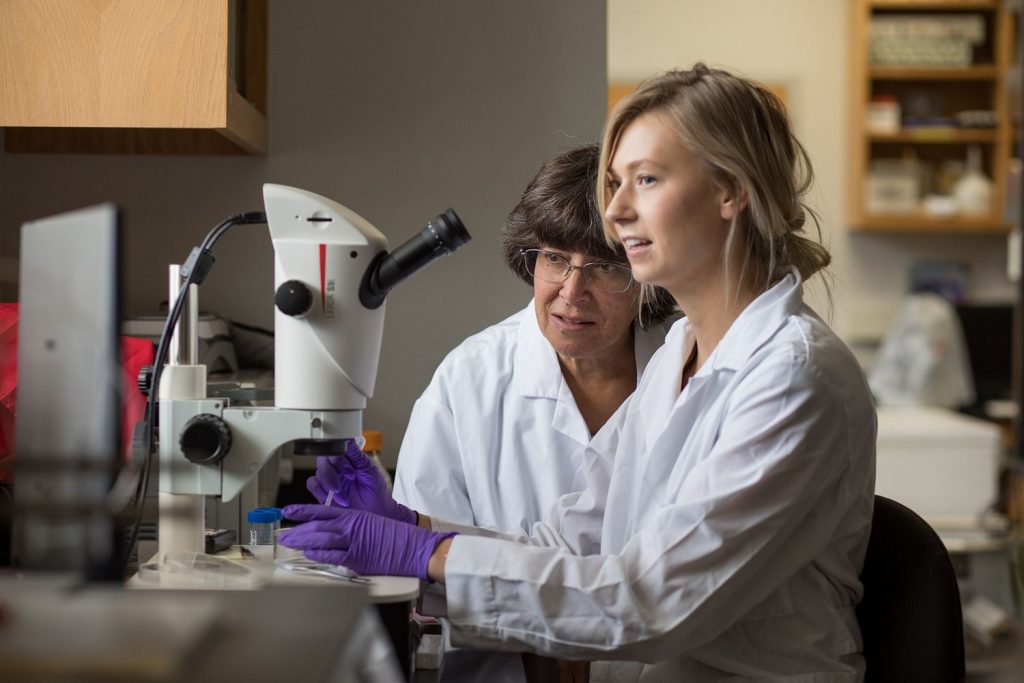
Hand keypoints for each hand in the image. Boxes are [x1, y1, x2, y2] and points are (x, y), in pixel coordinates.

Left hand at [279, 504, 454, 580]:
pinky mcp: (357, 558)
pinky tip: (308, 554)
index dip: (303, 510)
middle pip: (317, 526)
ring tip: (289, 543)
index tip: (288, 511)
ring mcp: (354, 542)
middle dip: (298, 530)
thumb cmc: (395, 536)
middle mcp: (352, 526)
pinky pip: (332, 556)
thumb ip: (351, 526)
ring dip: (302, 542)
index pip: (323, 511)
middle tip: (283, 534)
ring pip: (321, 539)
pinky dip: (319, 555)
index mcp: (355, 515)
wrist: (414, 547)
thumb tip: (332, 532)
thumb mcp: (371, 523)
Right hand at [307, 438, 415, 524]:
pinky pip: (313, 485)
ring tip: (344, 495)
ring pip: (318, 473)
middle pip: (323, 460)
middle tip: (347, 479)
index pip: (335, 449)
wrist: (376, 513)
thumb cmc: (376, 493)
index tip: (348, 466)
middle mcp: (337, 469)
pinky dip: (321, 491)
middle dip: (333, 470)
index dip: (338, 456)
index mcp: (349, 460)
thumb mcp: (370, 472)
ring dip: (330, 483)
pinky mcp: (323, 493)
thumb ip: (358, 457)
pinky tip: (334, 498)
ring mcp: (329, 480)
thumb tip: (349, 441)